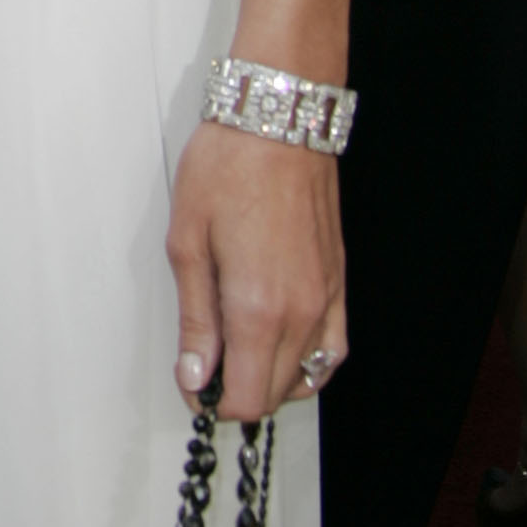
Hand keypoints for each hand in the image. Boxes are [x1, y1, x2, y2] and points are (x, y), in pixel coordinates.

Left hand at [166, 120, 344, 420]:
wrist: (277, 125)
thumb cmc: (228, 169)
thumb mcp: (187, 241)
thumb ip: (196, 319)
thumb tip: (195, 374)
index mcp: (258, 308)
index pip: (245, 399)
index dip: (211, 402)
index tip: (192, 381)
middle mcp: (301, 314)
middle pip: (273, 396)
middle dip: (235, 392)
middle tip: (204, 362)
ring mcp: (326, 301)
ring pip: (304, 379)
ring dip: (269, 380)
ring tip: (236, 350)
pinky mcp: (338, 285)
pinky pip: (332, 352)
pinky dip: (307, 364)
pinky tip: (280, 347)